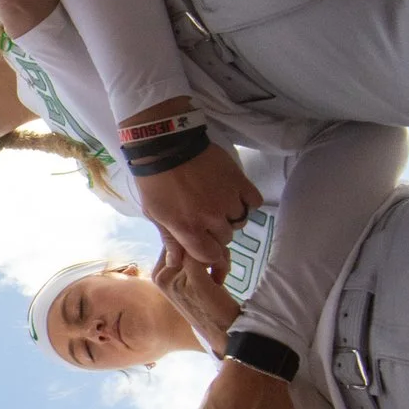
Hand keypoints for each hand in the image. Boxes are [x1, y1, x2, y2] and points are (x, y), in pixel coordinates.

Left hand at [132, 144, 261, 274]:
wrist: (165, 145)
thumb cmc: (154, 181)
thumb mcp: (154, 213)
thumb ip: (169, 239)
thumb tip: (176, 264)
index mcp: (189, 228)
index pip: (210, 255)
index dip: (207, 252)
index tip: (203, 243)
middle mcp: (212, 218)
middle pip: (225, 238)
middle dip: (216, 233)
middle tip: (207, 218)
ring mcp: (228, 199)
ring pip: (240, 221)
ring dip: (231, 217)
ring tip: (218, 204)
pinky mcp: (239, 181)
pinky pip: (253, 202)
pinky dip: (247, 202)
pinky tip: (235, 196)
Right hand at [152, 238, 241, 351]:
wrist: (221, 332)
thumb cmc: (208, 305)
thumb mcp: (189, 281)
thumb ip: (183, 261)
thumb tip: (189, 238)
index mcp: (157, 274)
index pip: (174, 242)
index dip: (195, 244)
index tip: (210, 258)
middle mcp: (160, 275)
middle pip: (184, 241)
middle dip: (206, 246)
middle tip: (219, 262)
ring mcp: (174, 279)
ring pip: (197, 246)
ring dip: (216, 253)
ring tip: (222, 269)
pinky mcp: (193, 279)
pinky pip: (207, 254)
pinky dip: (221, 260)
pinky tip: (222, 275)